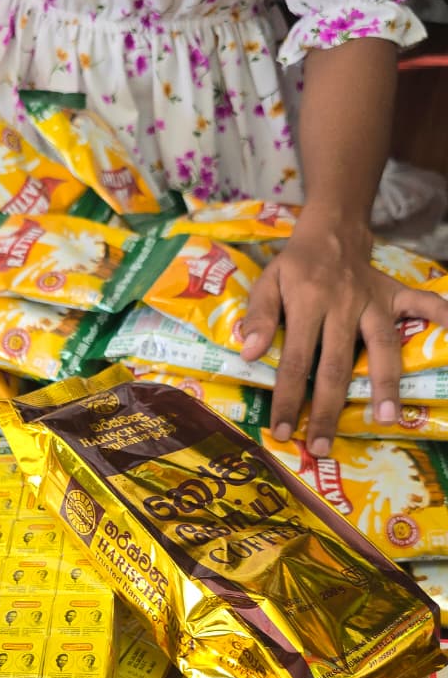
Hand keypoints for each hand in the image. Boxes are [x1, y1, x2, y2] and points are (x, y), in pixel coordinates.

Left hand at [239, 208, 447, 454]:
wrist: (330, 230)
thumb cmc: (294, 267)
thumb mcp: (267, 283)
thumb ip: (258, 317)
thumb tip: (248, 354)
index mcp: (307, 303)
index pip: (296, 360)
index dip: (288, 398)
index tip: (283, 432)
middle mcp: (342, 305)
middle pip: (336, 364)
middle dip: (329, 409)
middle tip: (323, 447)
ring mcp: (372, 300)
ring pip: (381, 345)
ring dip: (386, 383)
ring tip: (388, 420)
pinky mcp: (394, 294)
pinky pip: (421, 303)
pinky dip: (441, 315)